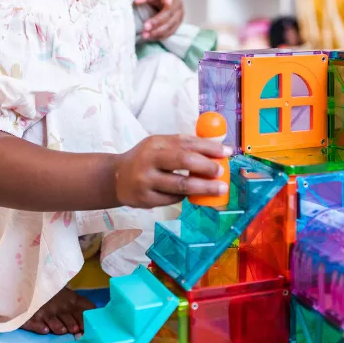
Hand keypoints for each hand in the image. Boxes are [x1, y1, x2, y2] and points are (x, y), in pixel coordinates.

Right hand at [115, 135, 231, 207]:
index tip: (227, 152)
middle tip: (221, 172)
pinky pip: (172, 199)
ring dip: (204, 188)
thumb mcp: (159, 146)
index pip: (187, 143)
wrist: (116, 178)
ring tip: (219, 189)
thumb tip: (218, 146)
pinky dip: (185, 196)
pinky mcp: (146, 200)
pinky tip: (190, 194)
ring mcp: (146, 181)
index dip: (209, 147)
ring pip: (181, 186)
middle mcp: (149, 160)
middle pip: (184, 162)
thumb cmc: (145, 160)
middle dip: (207, 167)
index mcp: (155, 143)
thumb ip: (184, 145)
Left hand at [134, 0, 183, 40]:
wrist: (162, 0)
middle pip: (168, 17)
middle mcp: (178, 7)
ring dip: (156, 33)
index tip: (166, 2)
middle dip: (156, 24)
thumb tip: (137, 1)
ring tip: (145, 35)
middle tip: (145, 28)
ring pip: (169, 28)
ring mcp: (178, 17)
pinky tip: (150, 37)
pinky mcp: (177, 26)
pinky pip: (169, 34)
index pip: (170, 1)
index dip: (168, 4)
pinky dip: (159, 36)